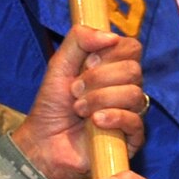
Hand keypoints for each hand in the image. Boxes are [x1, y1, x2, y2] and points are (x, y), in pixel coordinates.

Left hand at [9, 25, 146, 178]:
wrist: (43, 141)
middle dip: (99, 78)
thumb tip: (111, 36)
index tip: (87, 64)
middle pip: (133, 70)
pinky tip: (95, 122)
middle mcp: (126, 88)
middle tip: (75, 90)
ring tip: (79, 109)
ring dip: (100, 99)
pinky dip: (113, 117)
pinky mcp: (131, 138)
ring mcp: (130, 113)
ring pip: (134, 94)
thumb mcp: (60, 64)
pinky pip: (135, 121)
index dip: (110, 53)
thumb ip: (80, 39)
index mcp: (114, 68)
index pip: (132, 47)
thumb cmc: (52, 105)